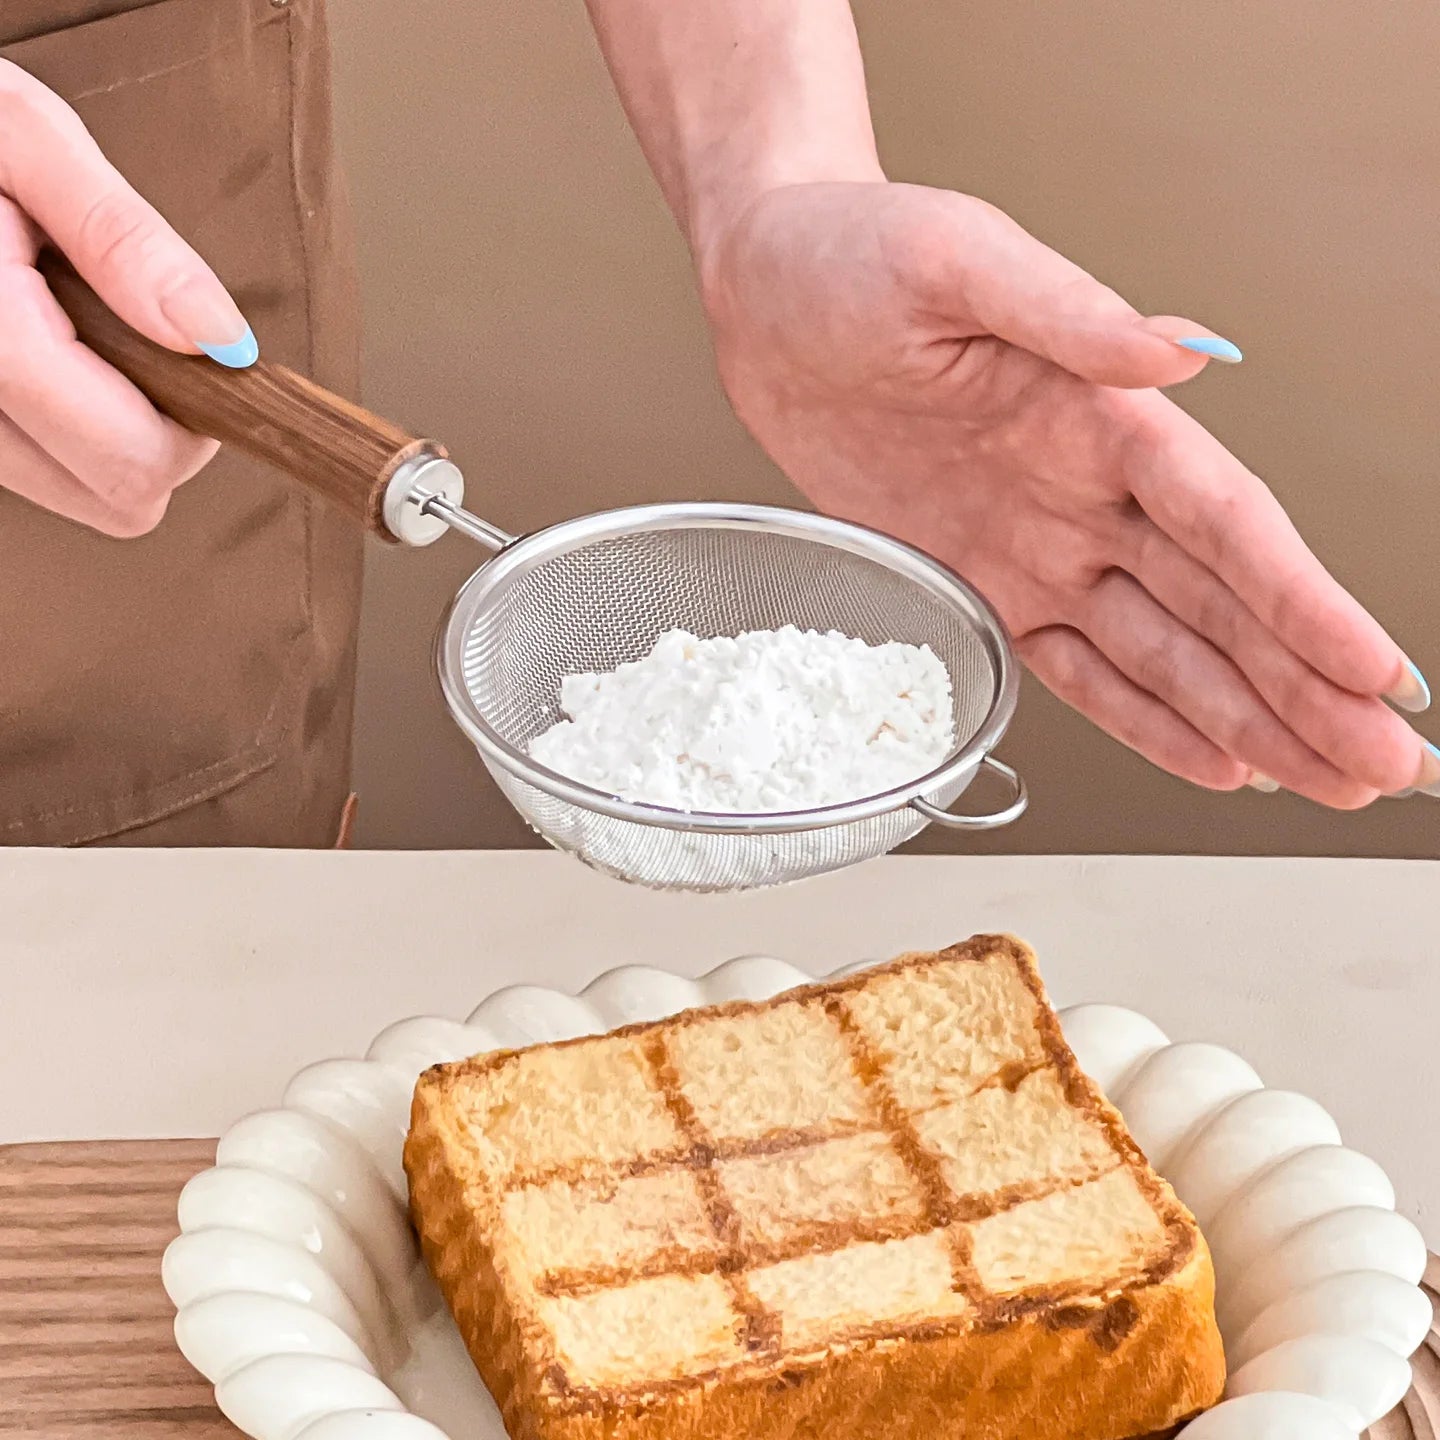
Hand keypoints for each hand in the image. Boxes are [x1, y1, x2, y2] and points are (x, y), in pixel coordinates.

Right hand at [0, 61, 254, 536]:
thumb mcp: (24, 135)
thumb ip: (122, 238)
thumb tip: (219, 341)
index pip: (132, 459)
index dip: (194, 415)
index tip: (204, 350)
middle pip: (121, 499)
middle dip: (163, 429)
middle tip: (143, 329)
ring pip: (86, 495)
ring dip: (115, 430)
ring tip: (79, 323)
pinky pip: (46, 471)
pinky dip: (72, 428)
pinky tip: (52, 348)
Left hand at [698, 181, 1435, 806]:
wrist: (765, 296)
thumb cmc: (854, 254)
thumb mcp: (958, 260)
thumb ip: (1069, 314)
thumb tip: (1178, 357)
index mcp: (1102, 414)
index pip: (1229, 525)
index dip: (1304, 606)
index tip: (1372, 673)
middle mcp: (1087, 491)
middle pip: (1221, 606)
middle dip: (1304, 691)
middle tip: (1382, 767)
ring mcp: (1039, 544)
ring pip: (1163, 652)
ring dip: (1246, 721)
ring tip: (1320, 784)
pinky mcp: (978, 582)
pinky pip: (1071, 667)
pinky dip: (1141, 717)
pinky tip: (1210, 759)